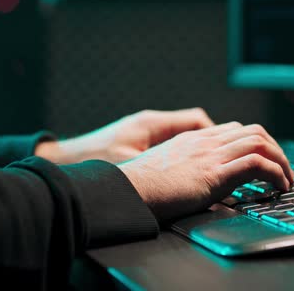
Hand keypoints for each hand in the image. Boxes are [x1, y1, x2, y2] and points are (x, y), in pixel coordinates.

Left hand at [35, 108, 213, 163]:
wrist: (66, 160)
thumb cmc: (95, 161)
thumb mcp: (131, 165)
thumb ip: (159, 166)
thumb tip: (187, 174)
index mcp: (152, 124)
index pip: (197, 120)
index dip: (216, 133)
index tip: (227, 149)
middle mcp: (151, 123)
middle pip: (194, 124)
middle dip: (212, 138)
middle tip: (226, 156)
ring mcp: (145, 130)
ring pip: (183, 133)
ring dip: (197, 145)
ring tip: (208, 162)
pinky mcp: (139, 140)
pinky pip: (170, 142)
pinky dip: (182, 152)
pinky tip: (183, 169)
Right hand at [117, 122, 293, 221]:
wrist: (126, 190)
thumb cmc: (139, 187)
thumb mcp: (163, 169)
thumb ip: (183, 169)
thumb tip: (198, 186)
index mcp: (193, 140)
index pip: (234, 130)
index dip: (256, 142)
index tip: (264, 159)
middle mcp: (205, 142)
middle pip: (254, 132)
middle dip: (275, 149)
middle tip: (283, 170)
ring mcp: (210, 155)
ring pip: (260, 143)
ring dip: (281, 162)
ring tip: (286, 180)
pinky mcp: (214, 173)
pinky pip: (257, 164)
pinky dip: (276, 173)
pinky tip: (279, 187)